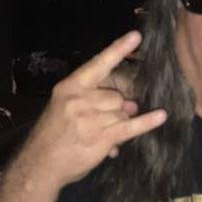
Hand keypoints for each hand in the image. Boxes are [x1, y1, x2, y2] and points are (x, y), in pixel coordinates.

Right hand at [19, 31, 166, 188]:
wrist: (40, 165)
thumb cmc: (56, 133)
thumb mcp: (66, 107)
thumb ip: (95, 99)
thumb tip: (130, 104)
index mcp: (70, 87)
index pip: (98, 64)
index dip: (118, 50)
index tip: (136, 36)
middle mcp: (79, 100)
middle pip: (117, 95)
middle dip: (118, 108)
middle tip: (104, 121)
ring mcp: (90, 119)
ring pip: (123, 112)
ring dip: (119, 122)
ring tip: (102, 132)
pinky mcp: (101, 137)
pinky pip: (130, 126)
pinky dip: (147, 122)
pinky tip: (161, 116)